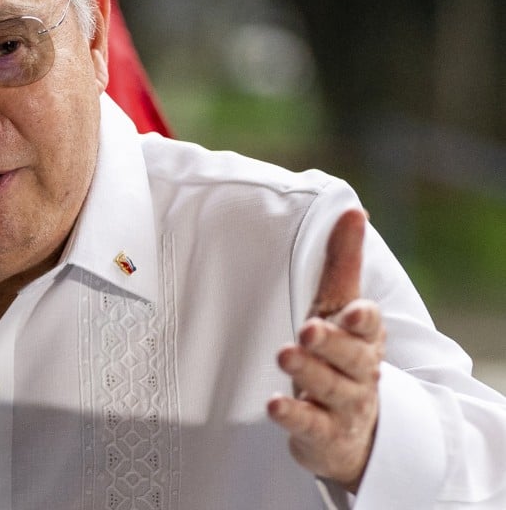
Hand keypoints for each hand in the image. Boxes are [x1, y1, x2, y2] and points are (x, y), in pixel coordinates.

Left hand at [267, 209, 385, 491]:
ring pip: (330, 388)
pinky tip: (273, 404)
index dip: (363, 320)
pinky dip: (292, 415)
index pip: (370, 326)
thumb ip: (343, 263)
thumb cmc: (340, 356)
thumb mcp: (339, 309)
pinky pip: (309, 425)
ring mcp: (343, 405)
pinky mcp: (322, 433)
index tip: (353, 310)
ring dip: (309, 372)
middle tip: (308, 330)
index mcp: (364, 338)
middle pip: (352, 357)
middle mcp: (360, 372)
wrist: (353, 430)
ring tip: (285, 354)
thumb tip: (353, 210)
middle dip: (332, 343)